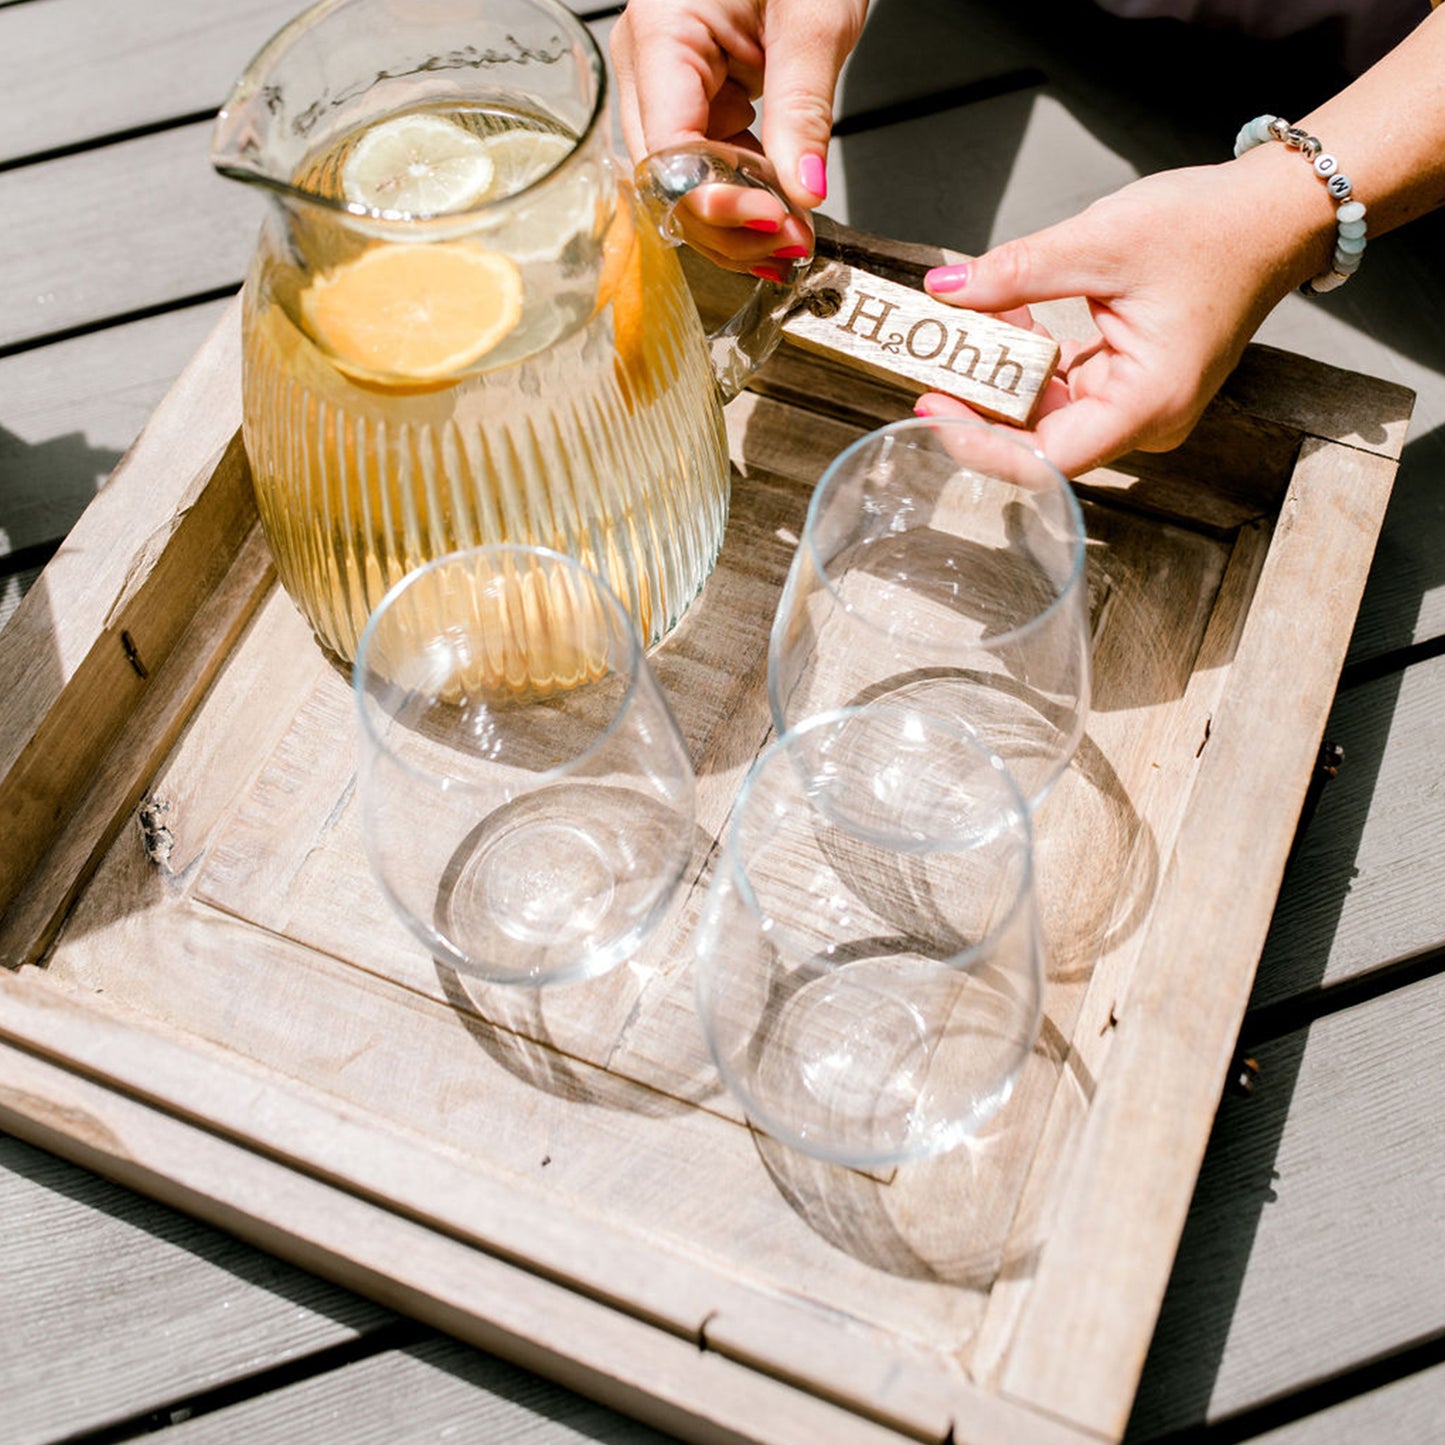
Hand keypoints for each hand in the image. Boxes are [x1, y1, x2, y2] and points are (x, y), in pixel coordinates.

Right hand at [610, 0, 868, 266]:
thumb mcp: (815, 16)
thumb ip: (804, 108)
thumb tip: (801, 188)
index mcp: (661, 33)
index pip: (668, 152)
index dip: (716, 203)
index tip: (775, 221)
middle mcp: (650, 63)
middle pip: (668, 181)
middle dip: (729, 225)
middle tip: (790, 246)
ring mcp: (669, 82)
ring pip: (686, 184)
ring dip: (739, 221)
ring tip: (794, 239)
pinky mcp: (696, 94)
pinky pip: (709, 163)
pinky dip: (746, 193)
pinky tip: (782, 212)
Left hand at [917, 163, 1311, 476]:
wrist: (1270, 217)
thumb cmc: (1212, 230)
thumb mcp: (1102, 241)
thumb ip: (1018, 273)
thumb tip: (944, 291)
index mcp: (1149, 403)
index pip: (1047, 459)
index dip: (983, 443)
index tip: (935, 409)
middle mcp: (1144, 422)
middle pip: (1039, 444)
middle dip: (981, 407)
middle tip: (930, 369)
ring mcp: (1134, 409)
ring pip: (1044, 417)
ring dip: (1000, 379)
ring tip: (961, 334)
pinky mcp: (1124, 388)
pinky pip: (1060, 391)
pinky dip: (1026, 362)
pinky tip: (1003, 320)